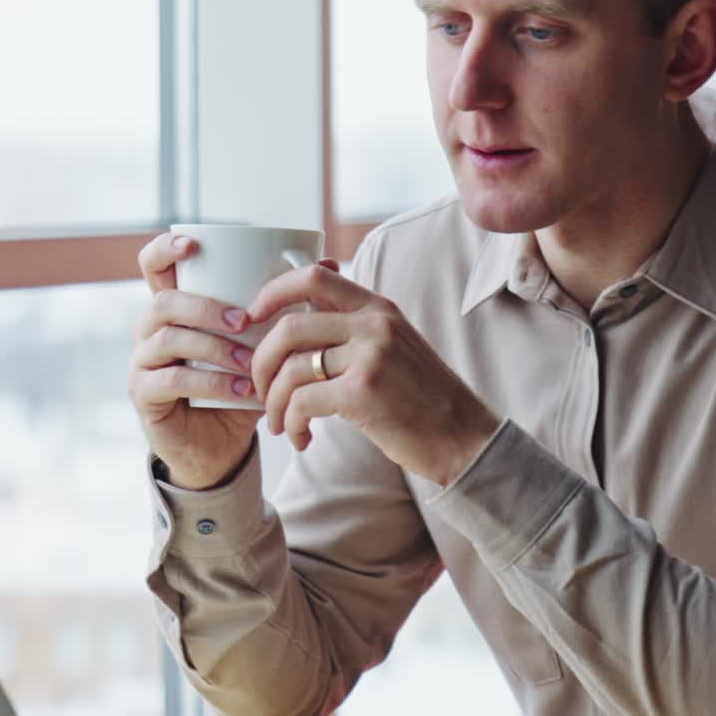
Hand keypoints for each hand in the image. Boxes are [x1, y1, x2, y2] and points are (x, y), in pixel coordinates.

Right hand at [128, 232, 261, 489]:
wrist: (220, 445)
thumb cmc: (240, 386)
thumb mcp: (263, 343)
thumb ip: (285, 305)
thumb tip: (329, 259)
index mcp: (175, 307)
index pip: (153, 265)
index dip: (165, 248)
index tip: (193, 245)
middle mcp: (151, 329)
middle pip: (164, 302)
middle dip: (206, 307)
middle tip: (245, 321)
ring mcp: (142, 361)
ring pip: (169, 338)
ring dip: (214, 347)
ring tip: (251, 362)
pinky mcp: (144, 394)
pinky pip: (173, 379)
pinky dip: (212, 382)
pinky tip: (243, 391)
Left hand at [247, 265, 500, 486]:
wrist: (464, 439)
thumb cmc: (421, 400)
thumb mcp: (392, 348)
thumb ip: (352, 330)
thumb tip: (297, 320)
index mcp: (377, 307)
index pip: (312, 276)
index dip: (271, 292)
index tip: (251, 318)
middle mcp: (374, 323)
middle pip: (288, 326)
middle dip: (260, 361)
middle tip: (260, 389)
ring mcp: (371, 355)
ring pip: (290, 367)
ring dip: (273, 402)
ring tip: (280, 423)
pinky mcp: (365, 391)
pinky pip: (302, 401)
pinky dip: (291, 422)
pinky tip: (300, 437)